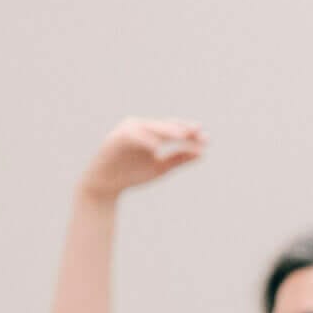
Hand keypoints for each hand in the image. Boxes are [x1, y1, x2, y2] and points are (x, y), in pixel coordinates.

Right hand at [80, 117, 203, 200]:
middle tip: (198, 134)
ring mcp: (127, 130)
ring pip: (150, 128)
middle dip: (182, 130)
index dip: (190, 133)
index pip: (173, 128)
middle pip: (164, 126)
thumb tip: (202, 153)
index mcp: (151, 132)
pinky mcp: (115, 138)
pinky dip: (145, 140)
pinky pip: (132, 137)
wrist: (105, 186)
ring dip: (166, 131)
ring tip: (182, 136)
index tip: (207, 139)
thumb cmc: (131, 174)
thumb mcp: (160, 168)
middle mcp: (139, 127)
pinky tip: (157, 147)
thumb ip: (179, 159)